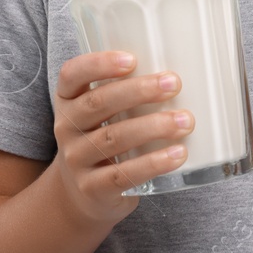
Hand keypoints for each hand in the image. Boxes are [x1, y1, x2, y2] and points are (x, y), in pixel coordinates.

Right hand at [50, 50, 194, 227]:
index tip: (132, 59)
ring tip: (185, 121)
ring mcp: (77, 159)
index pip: (72, 74)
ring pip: (115, 138)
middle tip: (174, 83)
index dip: (99, 64)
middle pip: (98, 103)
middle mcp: (67, 127)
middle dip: (139, 91)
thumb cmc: (103, 139)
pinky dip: (153, 163)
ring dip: (154, 127)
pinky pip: (124, 174)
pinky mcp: (93, 188)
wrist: (83, 194)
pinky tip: (177, 154)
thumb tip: (175, 73)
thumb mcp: (100, 113)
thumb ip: (125, 92)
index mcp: (68, 100)